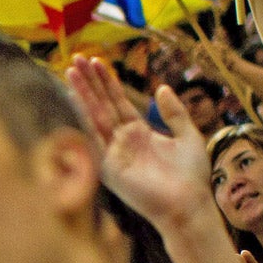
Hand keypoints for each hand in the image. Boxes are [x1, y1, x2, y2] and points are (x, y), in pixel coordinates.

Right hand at [65, 55, 213, 228]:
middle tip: (76, 58)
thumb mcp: (188, 136)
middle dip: (89, 81)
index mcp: (138, 133)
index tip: (97, 60)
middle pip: (102, 104)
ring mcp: (113, 153)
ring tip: (71, 71)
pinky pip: (94, 139)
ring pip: (95, 116)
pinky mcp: (109, 167)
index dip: (107, 81)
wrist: (189, 205)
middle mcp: (121, 141)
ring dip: (82, 94)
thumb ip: (175, 113)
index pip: (117, 101)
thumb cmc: (191, 177)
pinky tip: (75, 100)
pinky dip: (84, 119)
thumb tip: (162, 88)